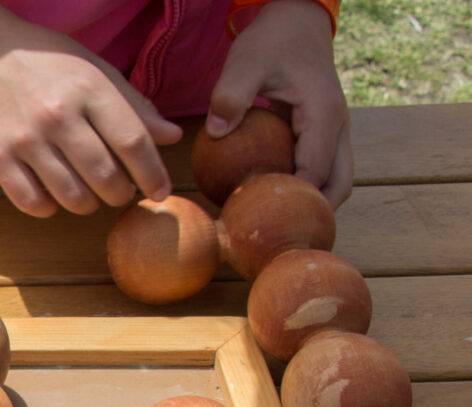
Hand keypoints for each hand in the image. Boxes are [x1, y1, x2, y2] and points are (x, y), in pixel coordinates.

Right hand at [0, 21, 182, 216]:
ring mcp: (24, 138)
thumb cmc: (48, 62)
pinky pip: (31, 202)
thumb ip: (134, 105)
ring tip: (90, 194)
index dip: (153, 174)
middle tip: (121, 190)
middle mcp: (57, 115)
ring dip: (88, 204)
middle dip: (121, 193)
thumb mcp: (95, 70)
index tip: (161, 192)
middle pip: (105, 177)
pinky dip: (50, 208)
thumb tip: (171, 137)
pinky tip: (55, 195)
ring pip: (71, 196)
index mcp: (88, 89)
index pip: (133, 142)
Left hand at [207, 0, 351, 205]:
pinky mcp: (323, 133)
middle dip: (313, 214)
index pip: (316, 173)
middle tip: (273, 236)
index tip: (262, 222)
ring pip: (335, 181)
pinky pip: (320, 169)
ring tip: (272, 225)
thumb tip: (216, 133)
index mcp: (324, 116)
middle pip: (339, 186)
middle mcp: (339, 128)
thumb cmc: (271, 42)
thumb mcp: (246, 62)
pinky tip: (268, 199)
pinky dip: (304, 187)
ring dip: (311, 203)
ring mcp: (335, 132)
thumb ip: (230, 96)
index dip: (294, 202)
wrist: (295, 21)